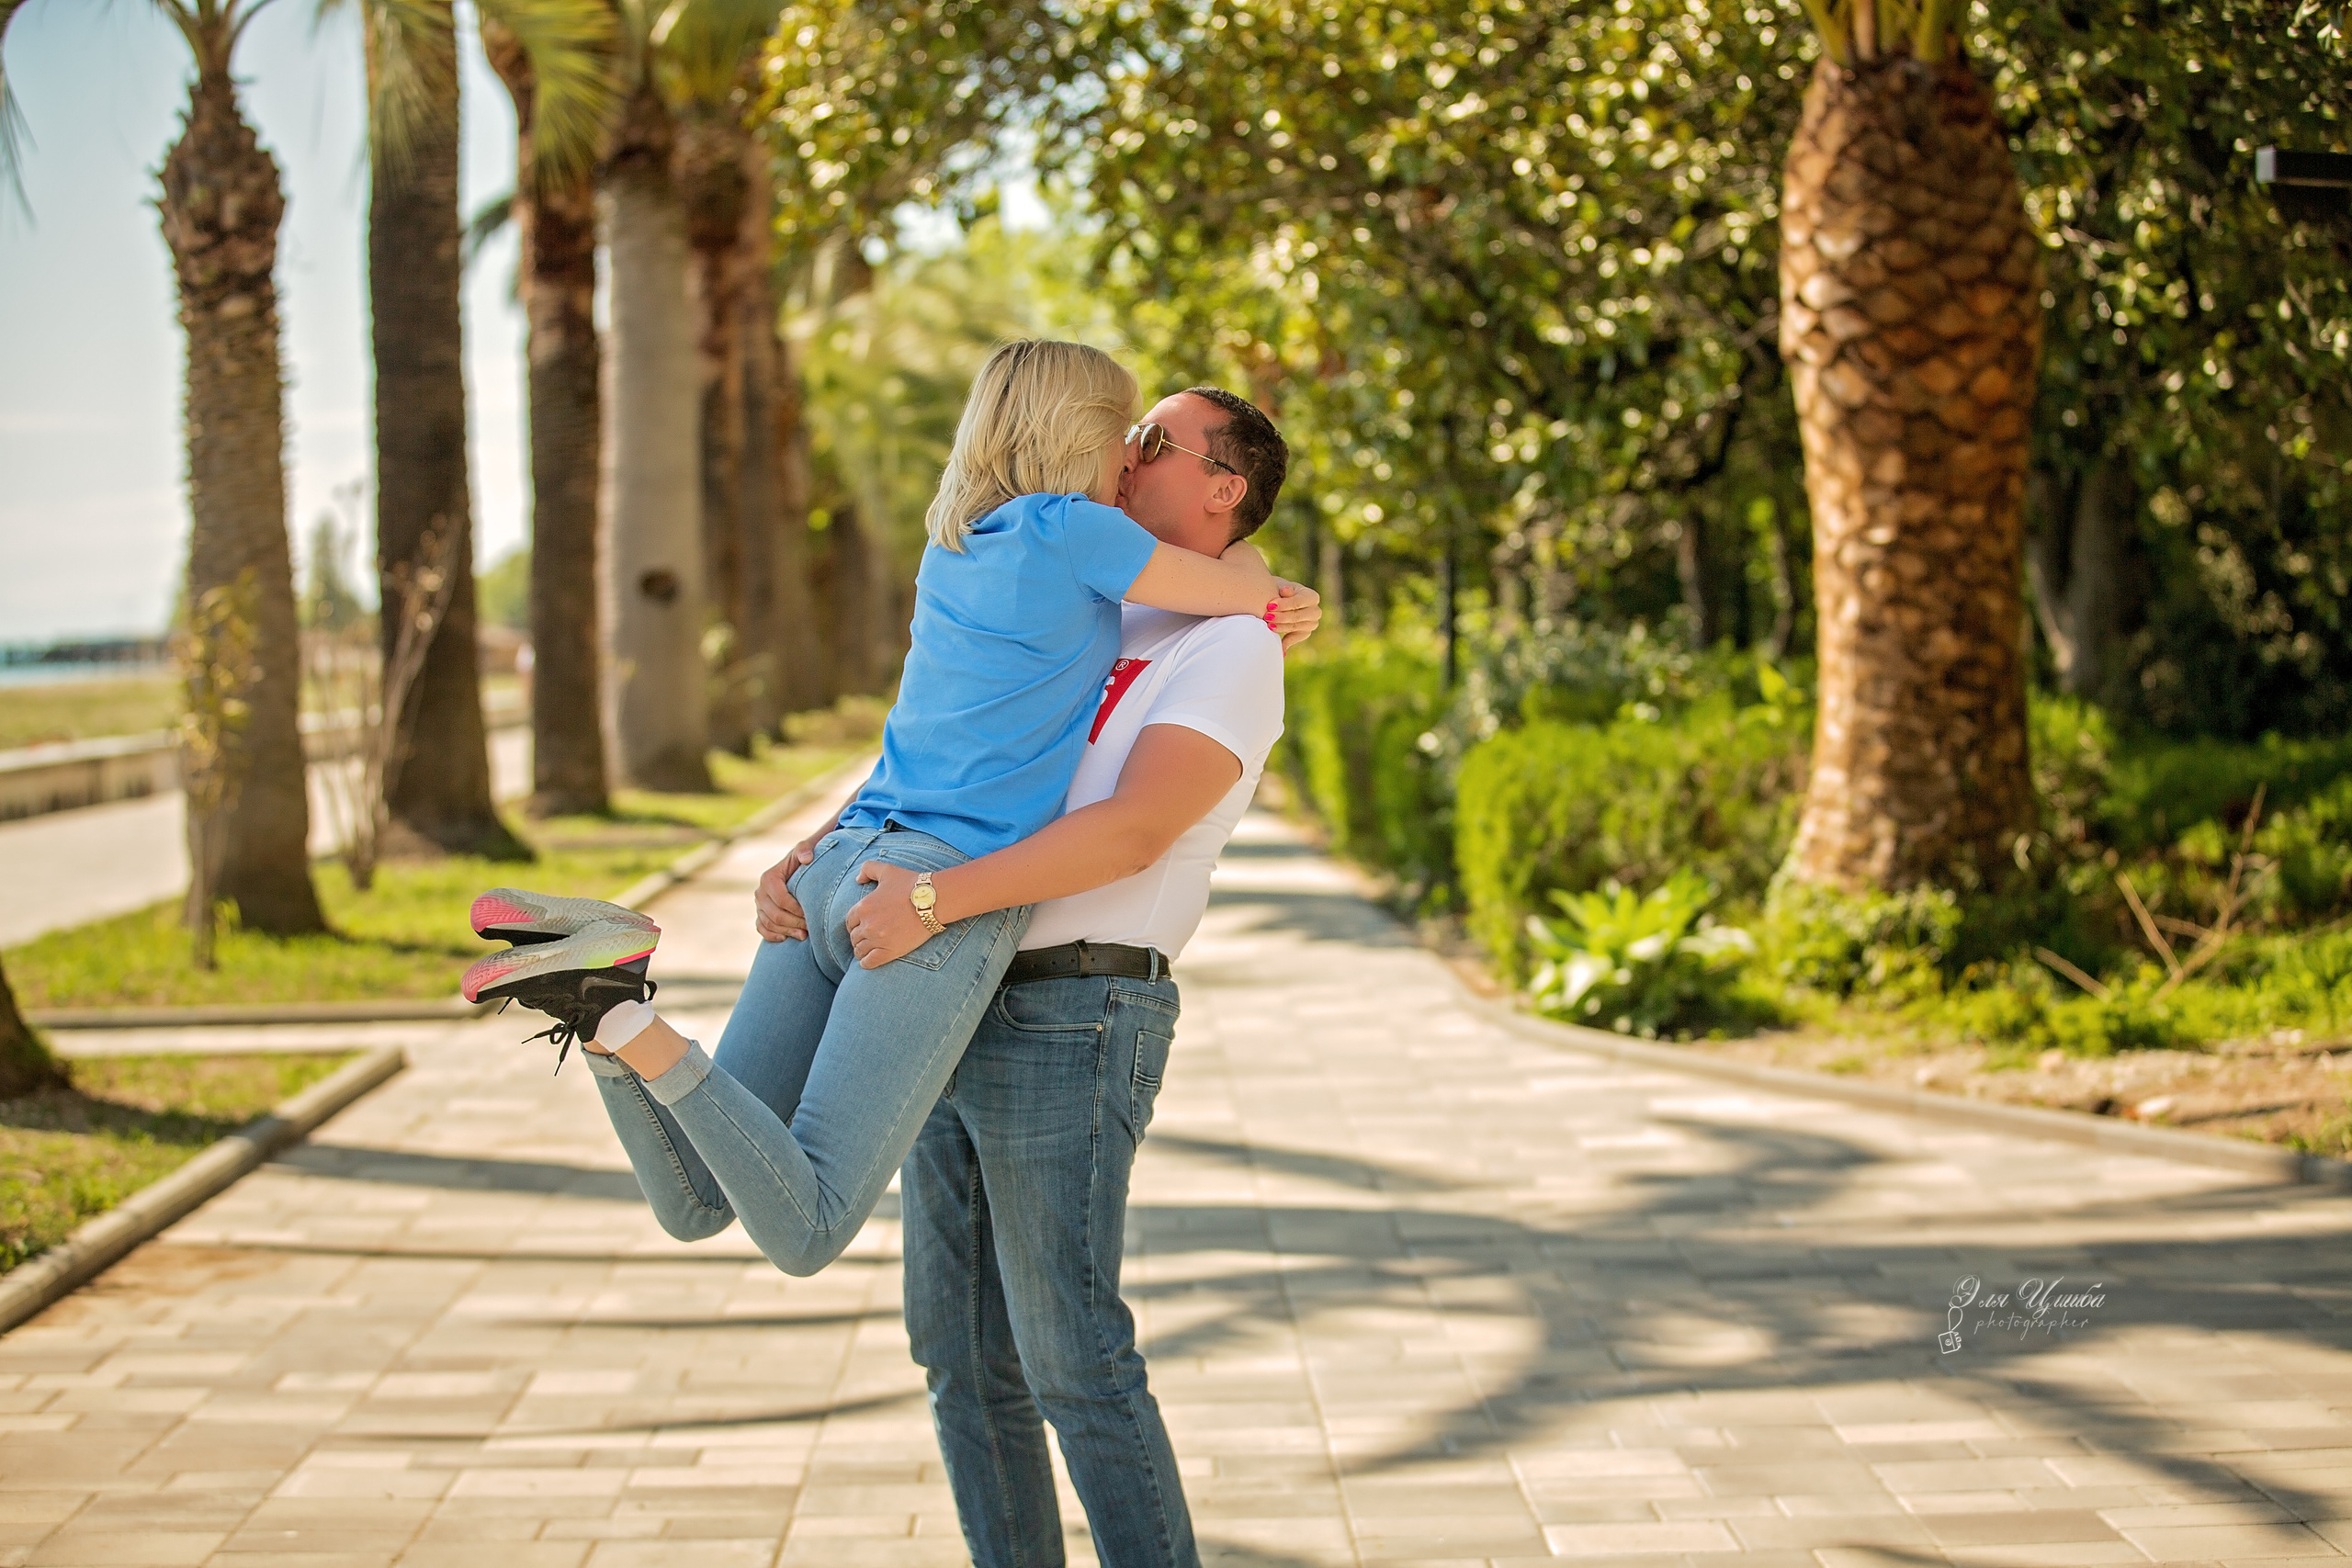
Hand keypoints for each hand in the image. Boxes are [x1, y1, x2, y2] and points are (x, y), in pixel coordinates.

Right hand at [754, 825, 827, 941]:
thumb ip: (805, 849)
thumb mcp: (805, 850)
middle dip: (794, 924)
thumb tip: (807, 859)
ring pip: (768, 923)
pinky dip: (771, 935)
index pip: (781, 900)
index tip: (812, 915)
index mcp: (769, 878)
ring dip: (786, 932)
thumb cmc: (803, 860)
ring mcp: (759, 904)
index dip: (797, 910)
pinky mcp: (760, 913)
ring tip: (804, 935)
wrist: (797, 868)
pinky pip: (761, 928)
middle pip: (775, 914)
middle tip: (811, 929)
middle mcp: (760, 892)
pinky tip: (785, 938)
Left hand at [845, 861, 934, 968]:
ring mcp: (878, 939)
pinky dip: (866, 963)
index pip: (849, 922)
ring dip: (861, 951)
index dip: (854, 925)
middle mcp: (867, 924)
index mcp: (863, 907)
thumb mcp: (887, 870)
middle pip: (854, 937)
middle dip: (858, 938)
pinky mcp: (890, 951)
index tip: (860, 927)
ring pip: (860, 950)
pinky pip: (870, 962)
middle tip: (865, 940)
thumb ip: (868, 869)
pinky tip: (867, 962)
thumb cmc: (911, 884)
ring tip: (867, 952)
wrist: (933, 900)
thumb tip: (857, 879)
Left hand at [1269, 580, 1321, 650]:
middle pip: (1297, 616)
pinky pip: (1294, 639)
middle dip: (1281, 617)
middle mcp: (1315, 611)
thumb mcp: (1282, 586)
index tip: (1269, 605)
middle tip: (1267, 616)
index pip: (1298, 602)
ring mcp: (1311, 624)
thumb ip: (1285, 589)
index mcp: (1312, 597)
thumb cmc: (1280, 591)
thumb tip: (1284, 590)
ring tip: (1268, 626)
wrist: (1281, 600)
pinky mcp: (1304, 633)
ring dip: (1281, 627)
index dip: (1284, 604)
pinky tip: (1279, 648)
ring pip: (1295, 627)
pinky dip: (1285, 643)